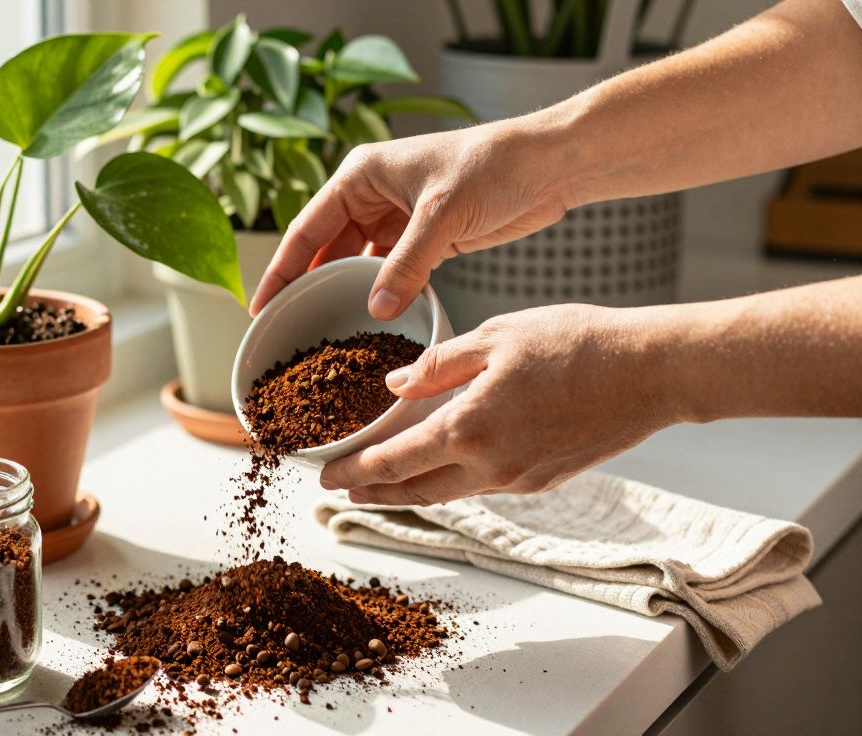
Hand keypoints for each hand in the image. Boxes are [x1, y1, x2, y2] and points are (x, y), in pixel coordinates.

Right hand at [250, 121, 576, 319]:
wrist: (548, 166)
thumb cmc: (493, 167)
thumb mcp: (441, 216)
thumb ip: (407, 264)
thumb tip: (376, 311)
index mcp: (360, 176)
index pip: (306, 229)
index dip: (281, 269)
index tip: (260, 306)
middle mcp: (371, 196)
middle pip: (325, 251)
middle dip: (307, 288)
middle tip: (286, 331)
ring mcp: (397, 219)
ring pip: (357, 265)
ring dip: (344, 296)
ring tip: (323, 335)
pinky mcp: (425, 240)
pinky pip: (390, 274)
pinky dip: (381, 297)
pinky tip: (371, 325)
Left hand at [319, 304, 678, 504]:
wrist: (653, 372)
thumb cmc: (578, 343)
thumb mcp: (497, 336)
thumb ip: (440, 364)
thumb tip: (395, 385)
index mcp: (469, 428)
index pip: (392, 462)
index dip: (354, 472)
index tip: (325, 477)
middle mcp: (490, 466)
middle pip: (414, 492)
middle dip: (373, 494)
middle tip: (342, 491)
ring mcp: (520, 479)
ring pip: (449, 493)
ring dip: (411, 492)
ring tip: (384, 484)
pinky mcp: (545, 480)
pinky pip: (483, 486)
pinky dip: (452, 481)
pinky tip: (444, 467)